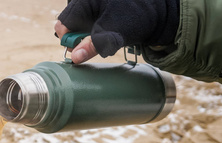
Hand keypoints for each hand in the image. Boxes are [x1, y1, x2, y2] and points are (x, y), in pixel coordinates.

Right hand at [55, 0, 179, 63]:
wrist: (156, 14)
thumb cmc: (135, 19)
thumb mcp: (112, 35)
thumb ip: (92, 46)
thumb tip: (74, 58)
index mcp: (87, 0)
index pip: (65, 21)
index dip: (67, 38)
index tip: (75, 50)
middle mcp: (87, 1)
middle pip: (70, 23)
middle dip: (77, 38)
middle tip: (88, 47)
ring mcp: (92, 6)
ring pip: (78, 25)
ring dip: (85, 37)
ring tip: (100, 41)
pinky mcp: (98, 12)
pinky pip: (87, 26)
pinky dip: (92, 35)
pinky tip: (102, 36)